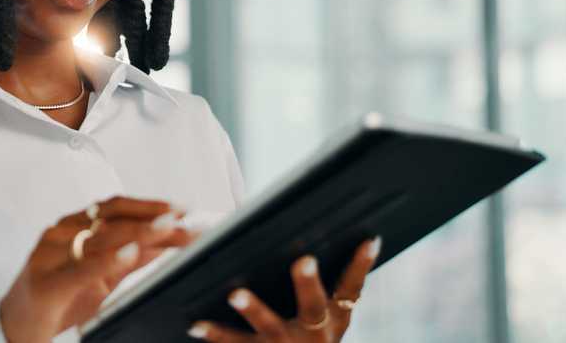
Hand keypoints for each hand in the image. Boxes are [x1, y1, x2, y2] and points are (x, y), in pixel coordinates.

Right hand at [0, 196, 197, 342]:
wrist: (14, 328)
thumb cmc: (56, 298)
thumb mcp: (99, 276)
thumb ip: (129, 259)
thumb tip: (166, 243)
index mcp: (72, 227)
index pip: (114, 207)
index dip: (148, 205)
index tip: (181, 209)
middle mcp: (60, 234)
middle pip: (110, 217)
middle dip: (151, 217)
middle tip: (183, 220)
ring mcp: (49, 255)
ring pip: (98, 237)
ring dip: (139, 233)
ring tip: (167, 229)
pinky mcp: (46, 283)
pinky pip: (80, 268)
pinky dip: (108, 259)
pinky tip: (129, 253)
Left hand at [186, 236, 381, 341]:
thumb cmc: (309, 340)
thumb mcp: (328, 320)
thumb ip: (324, 287)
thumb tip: (325, 232)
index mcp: (334, 319)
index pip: (352, 288)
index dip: (361, 264)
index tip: (369, 239)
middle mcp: (314, 334)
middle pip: (314, 306)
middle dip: (308, 283)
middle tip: (302, 261)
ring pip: (271, 327)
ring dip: (254, 310)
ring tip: (236, 294)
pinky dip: (216, 334)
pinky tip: (196, 323)